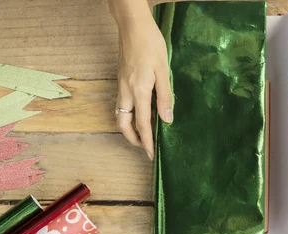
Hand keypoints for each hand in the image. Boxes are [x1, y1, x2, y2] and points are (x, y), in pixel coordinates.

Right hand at [109, 0, 172, 158]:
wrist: (132, 25)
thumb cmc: (150, 44)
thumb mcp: (162, 70)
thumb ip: (164, 96)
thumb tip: (166, 119)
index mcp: (138, 91)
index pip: (141, 124)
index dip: (147, 141)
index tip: (151, 154)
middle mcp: (126, 91)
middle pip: (124, 124)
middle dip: (133, 138)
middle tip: (146, 146)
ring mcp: (121, 85)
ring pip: (121, 114)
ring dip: (130, 127)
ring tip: (145, 133)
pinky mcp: (121, 80)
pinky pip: (123, 104)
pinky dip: (130, 114)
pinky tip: (142, 113)